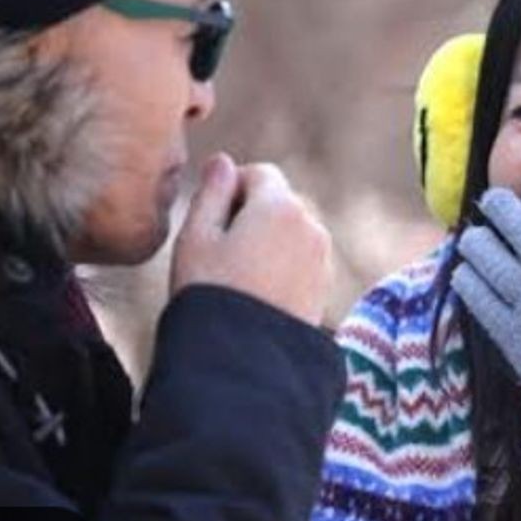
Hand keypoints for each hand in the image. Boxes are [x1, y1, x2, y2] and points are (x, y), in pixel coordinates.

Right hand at [170, 153, 333, 327]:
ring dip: (267, 241)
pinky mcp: (325, 284)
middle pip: (277, 202)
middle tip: (220, 254)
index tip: (211, 222)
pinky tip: (258, 293)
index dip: (230, 190)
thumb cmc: (210, 294)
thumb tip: (223, 161)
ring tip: (238, 278)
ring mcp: (322, 256)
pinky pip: (300, 259)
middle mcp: (310, 225)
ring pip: (290, 231)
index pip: (259, 174)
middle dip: (250, 215)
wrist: (244, 358)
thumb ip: (210, 192)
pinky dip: (282, 265)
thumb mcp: (195, 238)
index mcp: (279, 206)